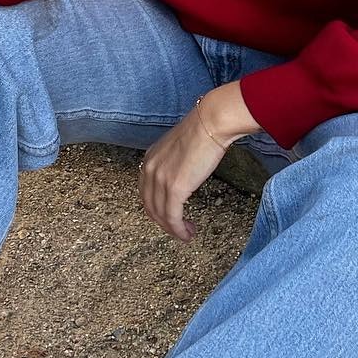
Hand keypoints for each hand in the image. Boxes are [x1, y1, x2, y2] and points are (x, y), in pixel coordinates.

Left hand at [139, 100, 232, 241]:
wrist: (211, 123)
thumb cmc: (202, 131)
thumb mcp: (179, 148)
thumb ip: (174, 162)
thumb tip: (184, 174)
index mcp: (149, 159)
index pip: (146, 192)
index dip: (156, 209)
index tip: (169, 216)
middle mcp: (149, 170)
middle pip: (150, 207)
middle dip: (163, 223)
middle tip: (178, 230)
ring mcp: (160, 180)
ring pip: (160, 215)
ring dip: (173, 230)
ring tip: (186, 234)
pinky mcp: (174, 189)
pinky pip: (172, 217)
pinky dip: (179, 230)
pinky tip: (187, 234)